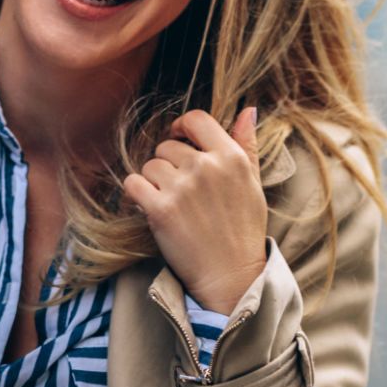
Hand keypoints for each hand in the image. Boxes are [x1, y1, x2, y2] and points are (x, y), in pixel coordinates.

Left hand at [122, 106, 267, 313]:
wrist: (230, 277)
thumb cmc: (243, 229)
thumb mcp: (253, 183)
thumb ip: (247, 144)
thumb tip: (247, 109)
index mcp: (232, 157)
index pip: (196, 119)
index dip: (182, 127)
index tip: (179, 140)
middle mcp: (207, 167)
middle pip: (167, 146)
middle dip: (169, 165)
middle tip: (182, 191)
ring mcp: (183, 188)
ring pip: (149, 166)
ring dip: (153, 182)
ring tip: (171, 203)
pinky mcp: (161, 210)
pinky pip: (133, 184)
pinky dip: (137, 195)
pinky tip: (151, 207)